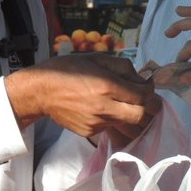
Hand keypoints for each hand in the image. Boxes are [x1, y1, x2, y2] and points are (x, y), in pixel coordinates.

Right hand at [5, 52, 160, 137]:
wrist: (40, 91)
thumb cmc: (68, 69)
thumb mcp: (96, 58)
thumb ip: (123, 67)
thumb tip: (142, 79)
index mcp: (106, 86)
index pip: (142, 97)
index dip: (150, 93)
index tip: (147, 87)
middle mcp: (104, 108)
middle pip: (140, 117)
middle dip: (147, 108)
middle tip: (144, 100)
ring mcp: (97, 123)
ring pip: (126, 123)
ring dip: (130, 114)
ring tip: (123, 103)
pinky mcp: (90, 132)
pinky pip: (110, 127)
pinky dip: (112, 118)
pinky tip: (101, 108)